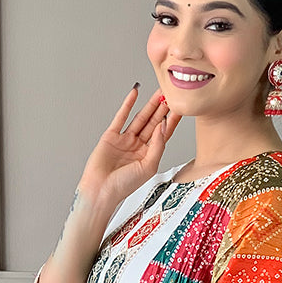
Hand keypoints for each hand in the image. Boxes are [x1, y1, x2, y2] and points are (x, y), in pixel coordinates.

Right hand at [77, 85, 180, 215]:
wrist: (101, 190)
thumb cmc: (124, 186)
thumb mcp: (149, 167)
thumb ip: (158, 145)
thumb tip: (163, 125)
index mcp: (148, 156)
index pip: (163, 135)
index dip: (172, 121)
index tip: (180, 108)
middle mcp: (138, 146)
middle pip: (153, 123)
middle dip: (162, 110)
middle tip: (171, 94)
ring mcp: (125, 140)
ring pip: (140, 118)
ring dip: (150, 105)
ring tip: (159, 92)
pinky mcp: (112, 135)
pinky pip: (121, 116)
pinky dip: (128, 104)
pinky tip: (135, 93)